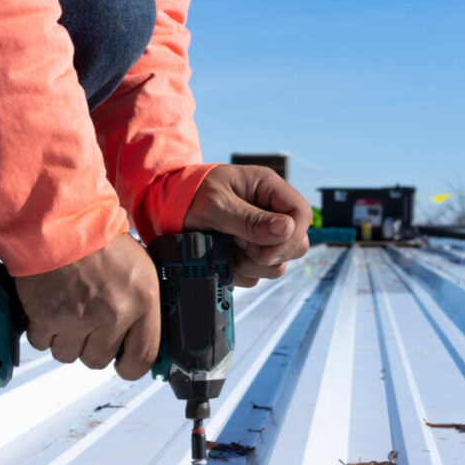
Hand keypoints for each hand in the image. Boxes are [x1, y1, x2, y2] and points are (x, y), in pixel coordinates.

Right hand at [15, 233, 159, 379]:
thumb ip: (143, 308)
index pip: (142, 358)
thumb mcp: (140, 270)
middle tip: (87, 321)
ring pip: (68, 355)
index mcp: (142, 301)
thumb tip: (140, 340)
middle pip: (99, 360)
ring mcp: (78, 317)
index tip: (122, 363)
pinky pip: (43, 343)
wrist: (60, 220)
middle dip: (91, 345)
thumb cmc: (99, 242)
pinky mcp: (47, 317)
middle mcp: (113, 312)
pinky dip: (43, 330)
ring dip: (66, 339)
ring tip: (68, 310)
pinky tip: (50, 307)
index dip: (129, 366)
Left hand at [183, 164, 311, 286]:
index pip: (301, 215)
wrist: (162, 207)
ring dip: (250, 265)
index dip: (291, 238)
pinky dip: (237, 272)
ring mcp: (259, 236)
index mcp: (267, 189)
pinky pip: (255, 275)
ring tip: (225, 249)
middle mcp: (268, 212)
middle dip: (269, 255)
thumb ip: (250, 220)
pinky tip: (220, 256)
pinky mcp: (246, 254)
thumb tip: (287, 229)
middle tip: (239, 248)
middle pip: (296, 245)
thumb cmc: (187, 195)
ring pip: (276, 265)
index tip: (266, 253)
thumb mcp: (215, 204)